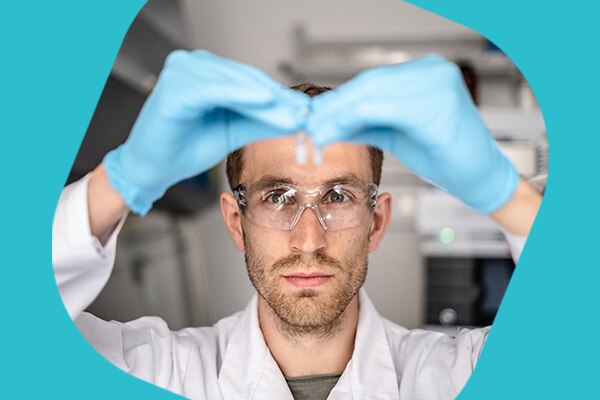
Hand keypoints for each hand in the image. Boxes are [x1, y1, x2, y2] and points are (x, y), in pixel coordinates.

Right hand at [104, 50, 308, 214]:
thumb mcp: (233, 131)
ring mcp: (181, 72)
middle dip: (277, 98)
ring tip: (292, 113)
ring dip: (266, 98)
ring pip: (234, 82)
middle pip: (245, 79)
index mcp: (206, 73)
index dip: (279, 97)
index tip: (306, 111)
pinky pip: (215, 90)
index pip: (250, 81)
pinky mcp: (174, 88)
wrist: (153, 168)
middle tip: (305, 113)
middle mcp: (193, 65)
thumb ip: (261, 120)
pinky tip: (266, 103)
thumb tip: (297, 118)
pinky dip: (242, 96)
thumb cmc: (185, 147)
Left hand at [307, 55, 518, 212]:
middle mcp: (432, 72)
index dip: (337, 100)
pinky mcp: (438, 108)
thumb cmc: (445, 155)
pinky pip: (385, 110)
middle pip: (368, 86)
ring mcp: (438, 85)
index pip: (370, 82)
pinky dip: (354, 121)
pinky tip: (334, 133)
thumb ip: (363, 122)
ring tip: (314, 133)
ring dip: (337, 115)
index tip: (311, 116)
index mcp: (425, 73)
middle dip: (333, 108)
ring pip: (372, 95)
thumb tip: (324, 121)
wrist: (481, 178)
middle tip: (306, 126)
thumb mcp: (394, 133)